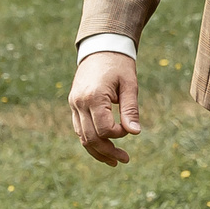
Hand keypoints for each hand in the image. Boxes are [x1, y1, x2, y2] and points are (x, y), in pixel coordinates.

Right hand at [69, 51, 141, 165]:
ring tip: (114, 161)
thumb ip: (131, 109)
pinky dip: (91, 140)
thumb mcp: (130, 84)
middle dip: (108, 151)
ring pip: (82, 137)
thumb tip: (135, 133)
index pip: (104, 129)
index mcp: (94, 96)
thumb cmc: (119, 64)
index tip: (129, 128)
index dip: (118, 135)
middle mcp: (79, 102)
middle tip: (125, 160)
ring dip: (98, 151)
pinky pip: (79, 129)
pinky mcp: (73, 104)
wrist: (101, 47)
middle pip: (90, 138)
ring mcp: (73, 104)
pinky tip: (104, 148)